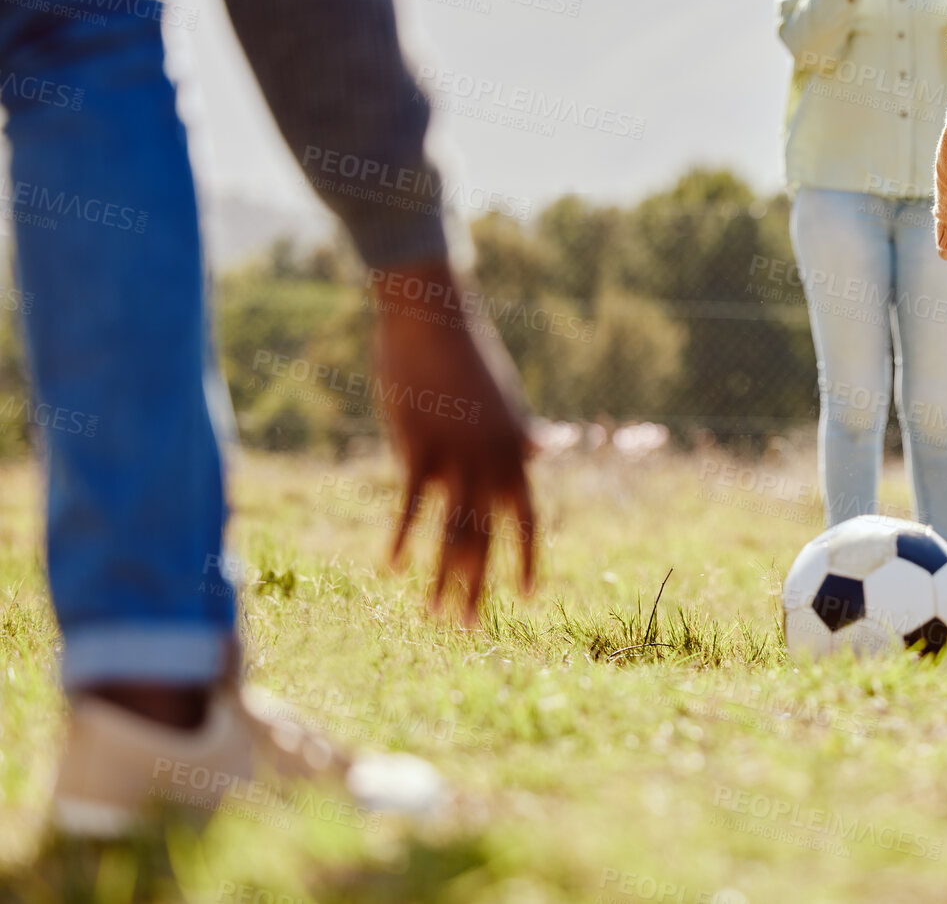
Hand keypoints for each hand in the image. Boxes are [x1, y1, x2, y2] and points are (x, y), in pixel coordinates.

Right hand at [372, 258, 536, 624]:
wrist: (435, 320)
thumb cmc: (468, 359)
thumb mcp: (506, 400)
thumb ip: (524, 434)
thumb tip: (551, 445)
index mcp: (515, 452)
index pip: (529, 519)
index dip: (526, 560)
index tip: (525, 598)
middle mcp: (492, 462)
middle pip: (488, 538)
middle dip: (478, 587)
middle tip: (470, 629)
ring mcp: (456, 456)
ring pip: (451, 531)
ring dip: (441, 578)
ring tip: (433, 616)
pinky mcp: (417, 447)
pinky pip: (409, 504)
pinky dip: (401, 538)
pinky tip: (392, 569)